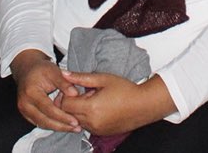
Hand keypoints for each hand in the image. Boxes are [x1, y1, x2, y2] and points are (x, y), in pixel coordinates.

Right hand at [11, 49, 80, 132]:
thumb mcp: (54, 71)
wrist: (28, 69)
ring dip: (57, 127)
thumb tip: (75, 94)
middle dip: (61, 126)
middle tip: (76, 128)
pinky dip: (51, 124)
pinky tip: (63, 125)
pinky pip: (39, 122)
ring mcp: (24, 110)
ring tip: (72, 128)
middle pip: (44, 120)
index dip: (62, 116)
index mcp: (31, 93)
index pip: (48, 109)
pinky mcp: (26, 113)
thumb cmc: (42, 69)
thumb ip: (64, 83)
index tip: (75, 121)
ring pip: (42, 123)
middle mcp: (25, 104)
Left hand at [60, 70, 174, 135]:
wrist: (143, 105)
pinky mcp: (100, 133)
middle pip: (68, 114)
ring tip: (96, 100)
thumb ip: (82, 77)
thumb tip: (65, 75)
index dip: (67, 95)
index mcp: (90, 107)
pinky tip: (101, 108)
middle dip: (73, 103)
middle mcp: (90, 121)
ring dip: (80, 111)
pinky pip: (86, 126)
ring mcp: (95, 129)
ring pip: (76, 121)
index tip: (76, 89)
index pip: (64, 104)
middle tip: (87, 93)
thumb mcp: (104, 79)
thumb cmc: (126, 90)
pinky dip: (88, 118)